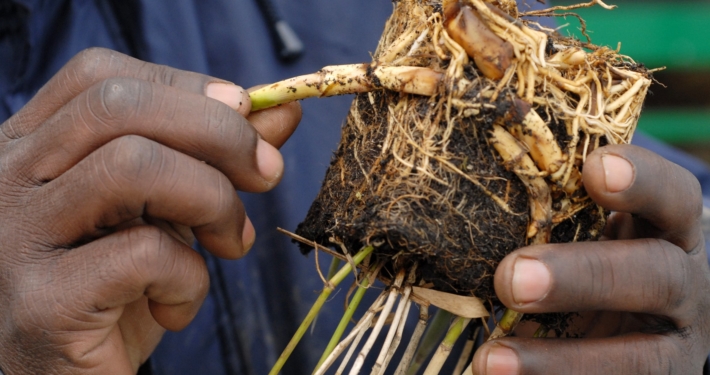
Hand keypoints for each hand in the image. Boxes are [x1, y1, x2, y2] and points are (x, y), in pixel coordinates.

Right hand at [0, 48, 300, 373]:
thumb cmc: (120, 292)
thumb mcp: (170, 212)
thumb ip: (216, 157)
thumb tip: (282, 111)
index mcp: (29, 148)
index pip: (101, 77)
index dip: (186, 87)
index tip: (245, 118)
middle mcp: (6, 180)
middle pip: (118, 106)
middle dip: (218, 132)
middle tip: (266, 174)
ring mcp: (14, 238)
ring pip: (132, 166)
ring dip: (212, 201)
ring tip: (229, 244)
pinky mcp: (42, 301)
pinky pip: (142, 253)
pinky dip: (189, 278)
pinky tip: (176, 308)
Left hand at [473, 145, 709, 373]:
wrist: (646, 318)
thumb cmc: (605, 251)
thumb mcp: (599, 225)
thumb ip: (565, 202)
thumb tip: (489, 154)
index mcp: (672, 231)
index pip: (674, 196)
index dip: (642, 181)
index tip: (594, 167)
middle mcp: (685, 285)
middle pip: (655, 276)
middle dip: (583, 277)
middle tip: (511, 279)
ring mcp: (676, 344)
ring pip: (638, 360)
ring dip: (562, 362)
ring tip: (490, 361)